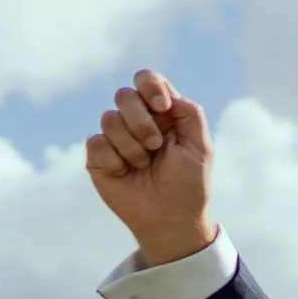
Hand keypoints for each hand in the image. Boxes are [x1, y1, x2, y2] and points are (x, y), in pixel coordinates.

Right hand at [84, 69, 216, 266]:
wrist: (171, 218)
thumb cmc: (189, 184)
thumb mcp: (201, 148)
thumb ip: (190, 115)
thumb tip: (169, 94)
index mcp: (162, 114)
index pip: (147, 80)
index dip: (150, 86)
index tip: (162, 108)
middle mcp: (136, 120)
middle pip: (124, 95)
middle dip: (142, 121)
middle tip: (156, 145)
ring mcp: (115, 137)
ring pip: (109, 119)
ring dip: (132, 146)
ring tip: (145, 165)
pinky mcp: (98, 155)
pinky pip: (97, 142)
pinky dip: (116, 160)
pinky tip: (126, 173)